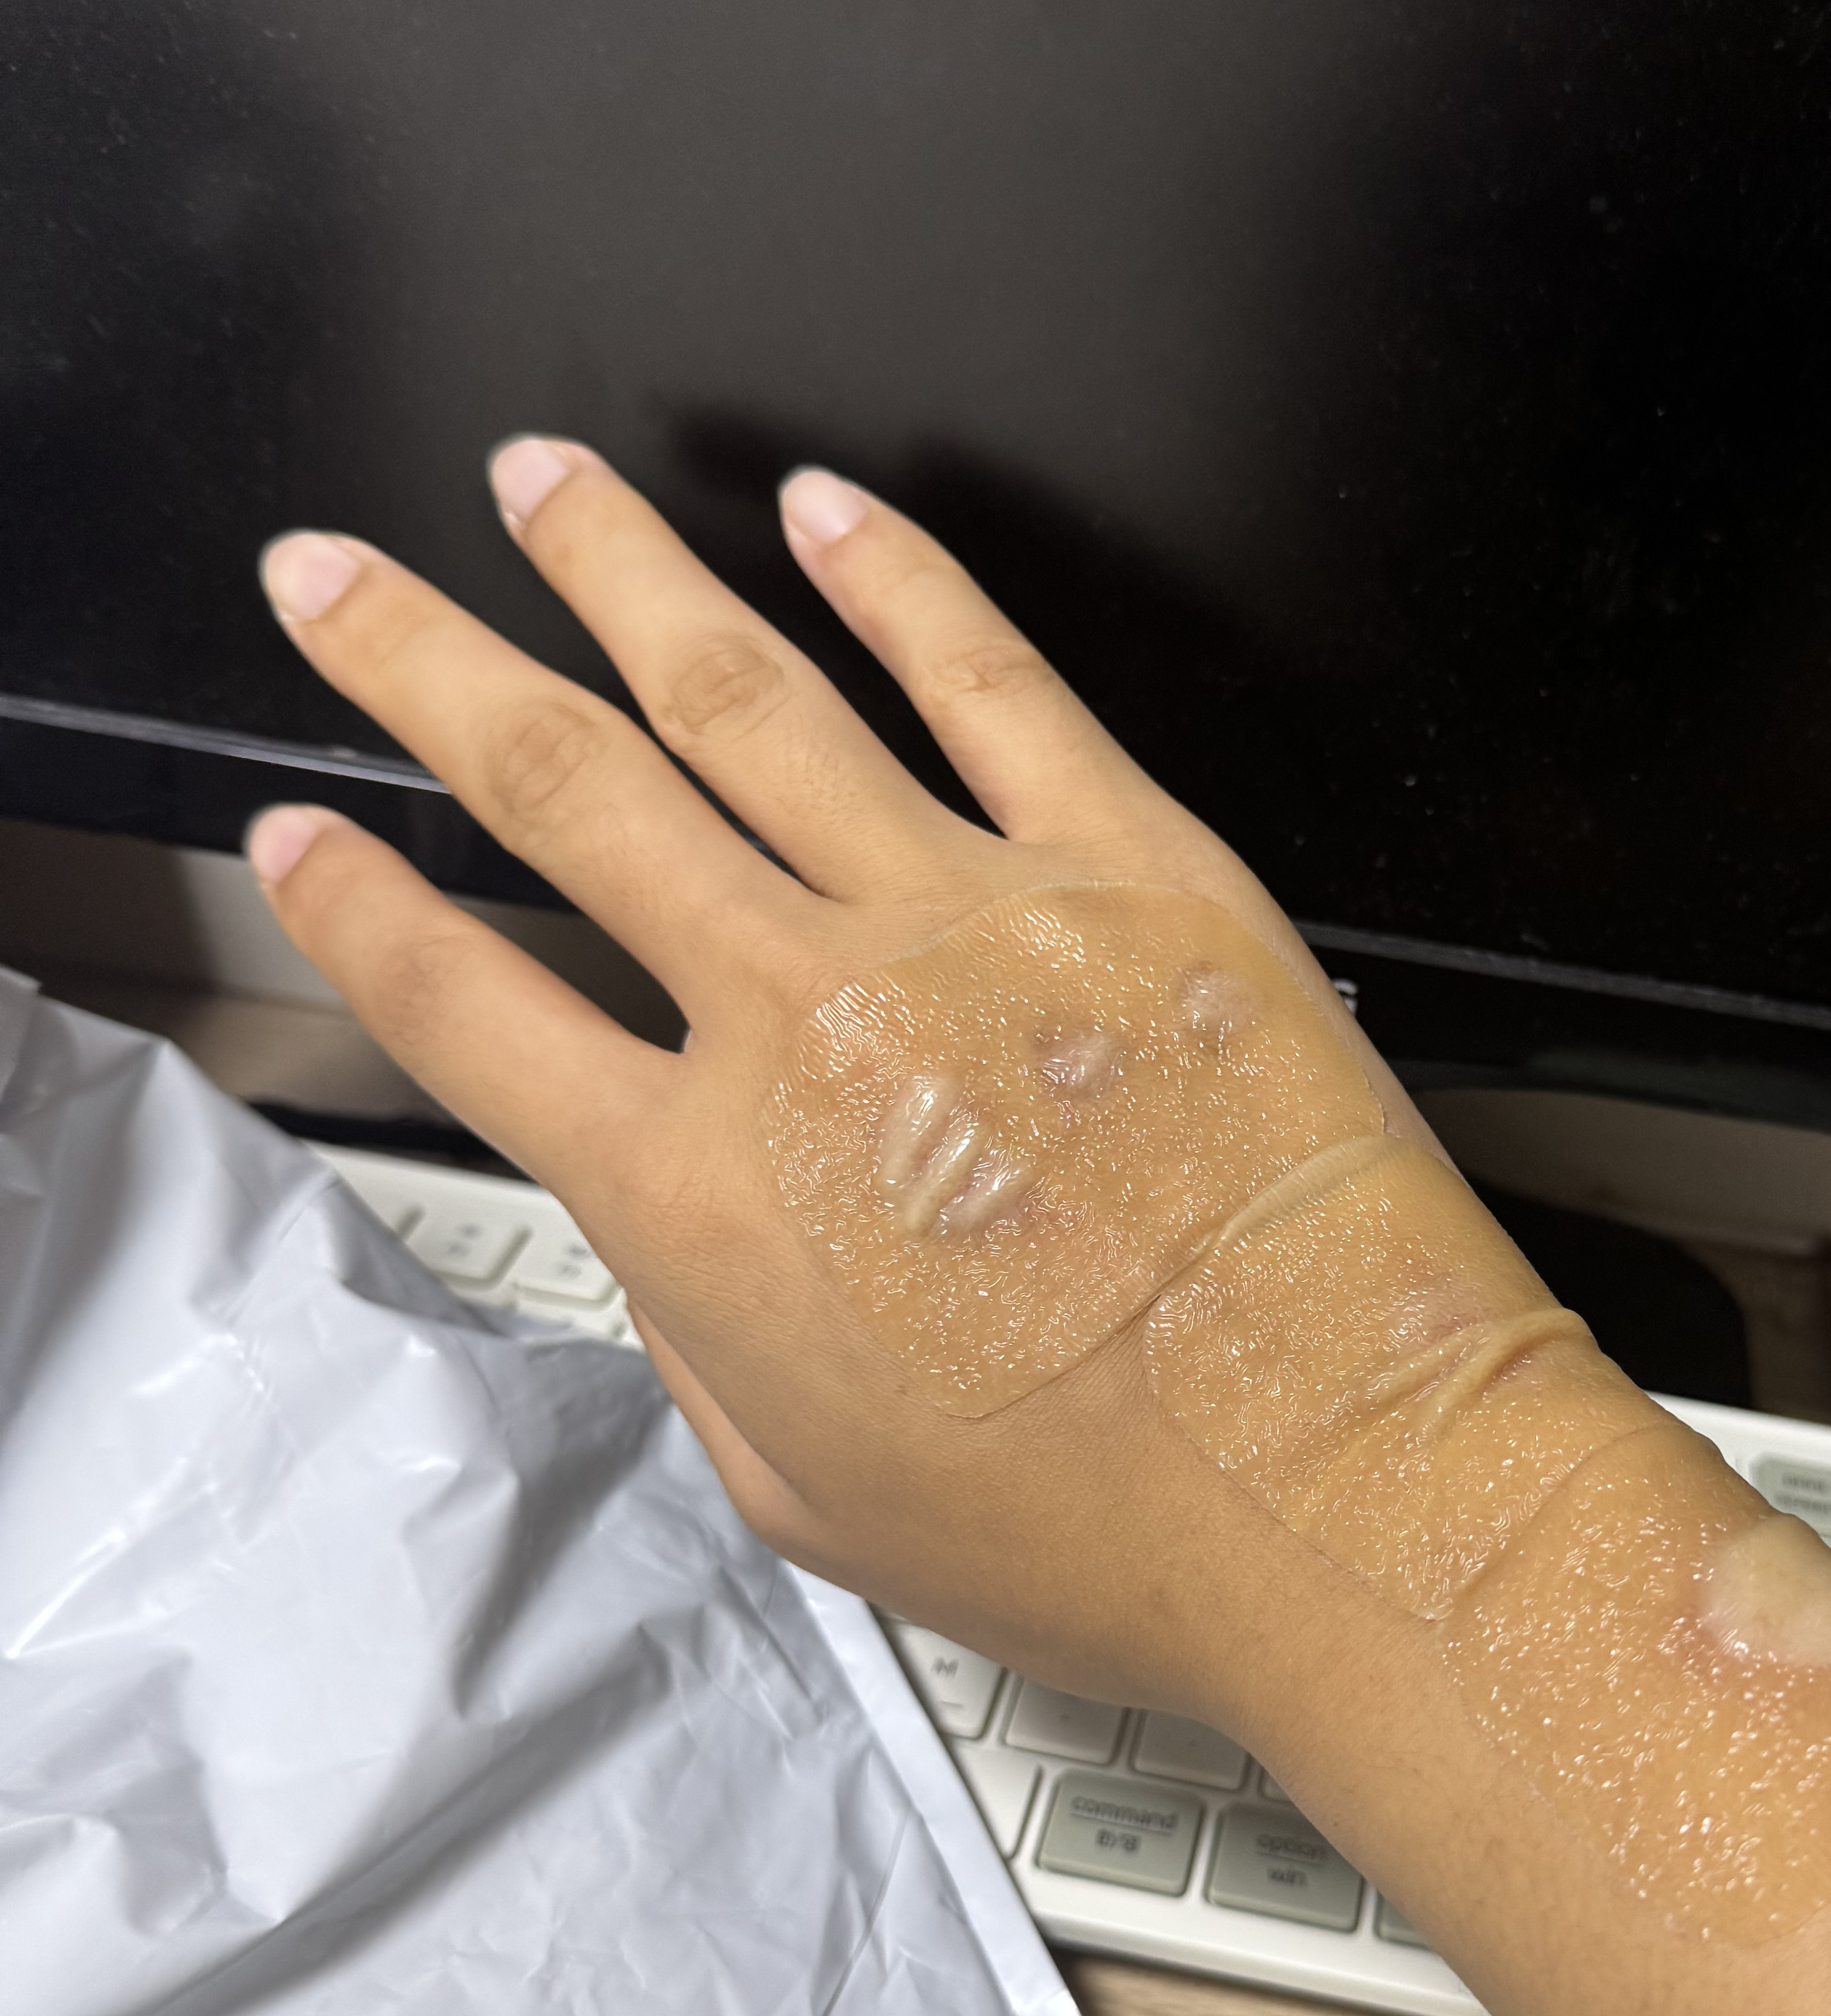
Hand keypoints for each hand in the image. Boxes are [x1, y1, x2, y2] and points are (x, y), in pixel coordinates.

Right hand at [248, 442, 1441, 1723]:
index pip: (458, 1003)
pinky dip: (900, 582)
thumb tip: (675, 1238)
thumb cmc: (1109, 1529)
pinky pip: (990, 682)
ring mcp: (972, 923)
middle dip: (417, 662)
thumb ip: (704, 1342)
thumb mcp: (815, 1496)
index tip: (298, 836)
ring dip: (619, 570)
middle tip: (333, 576)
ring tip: (541, 486)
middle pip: (560, 787)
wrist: (1347, 1495)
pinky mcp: (1137, 872)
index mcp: (705, 1193)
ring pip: (746, 689)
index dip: (352, 910)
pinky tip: (829, 511)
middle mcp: (809, 1025)